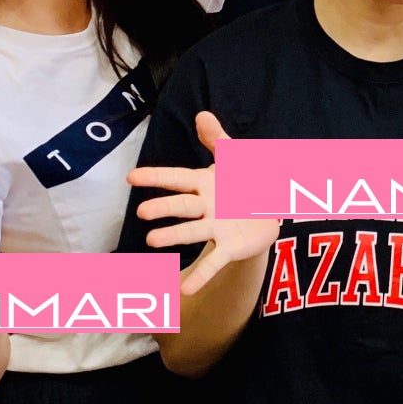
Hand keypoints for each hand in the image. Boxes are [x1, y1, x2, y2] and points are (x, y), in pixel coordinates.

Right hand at [127, 112, 279, 293]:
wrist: (272, 212)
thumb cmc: (247, 182)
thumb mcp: (237, 158)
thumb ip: (218, 140)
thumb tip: (202, 114)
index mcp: (205, 183)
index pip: (177, 178)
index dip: (156, 177)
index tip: (131, 177)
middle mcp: (205, 207)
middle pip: (182, 206)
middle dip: (163, 208)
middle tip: (141, 212)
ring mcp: (215, 228)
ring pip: (192, 232)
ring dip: (173, 236)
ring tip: (152, 241)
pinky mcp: (230, 248)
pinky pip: (214, 262)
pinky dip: (200, 275)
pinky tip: (185, 289)